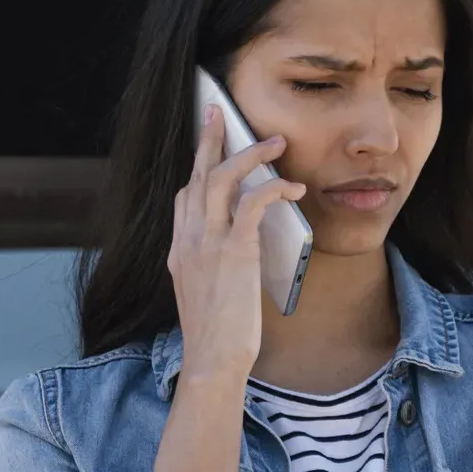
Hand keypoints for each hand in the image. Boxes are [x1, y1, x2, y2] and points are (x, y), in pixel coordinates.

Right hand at [168, 104, 303, 381]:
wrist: (212, 361)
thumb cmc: (216, 339)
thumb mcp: (206, 296)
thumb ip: (215, 268)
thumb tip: (239, 254)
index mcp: (180, 250)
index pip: (184, 198)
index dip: (198, 171)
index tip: (210, 152)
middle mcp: (188, 239)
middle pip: (196, 175)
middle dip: (208, 139)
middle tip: (218, 111)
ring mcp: (207, 243)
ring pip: (222, 178)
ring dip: (250, 154)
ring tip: (276, 142)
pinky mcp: (233, 251)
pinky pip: (252, 202)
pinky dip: (273, 187)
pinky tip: (292, 188)